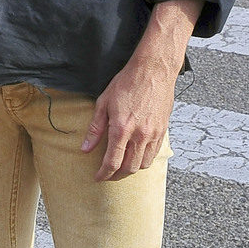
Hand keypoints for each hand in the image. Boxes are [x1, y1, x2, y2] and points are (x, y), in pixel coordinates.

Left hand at [80, 0, 200, 181]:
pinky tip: (136, 156)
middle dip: (116, 175)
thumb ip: (95, 129)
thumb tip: (85, 148)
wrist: (153, 70)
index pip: (112, 162)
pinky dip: (144, 160)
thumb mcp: (104, 103)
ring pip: (143, 164)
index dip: (104, 174)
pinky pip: (154, 154)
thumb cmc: (127, 82)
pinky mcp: (163, 130)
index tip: (98, 177)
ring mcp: (153, 134)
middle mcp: (139, 135)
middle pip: (128, 168)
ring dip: (131, 169)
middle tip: (108, 174)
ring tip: (121, 166)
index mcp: (122, 129)